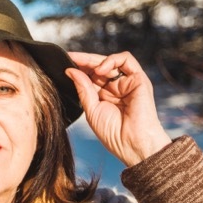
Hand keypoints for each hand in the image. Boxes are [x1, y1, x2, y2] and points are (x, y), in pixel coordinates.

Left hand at [66, 51, 171, 167]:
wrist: (132, 144)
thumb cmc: (113, 133)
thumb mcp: (91, 109)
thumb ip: (83, 88)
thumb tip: (70, 70)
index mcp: (104, 95)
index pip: (90, 76)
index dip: (79, 69)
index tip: (63, 64)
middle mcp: (117, 87)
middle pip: (99, 67)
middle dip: (84, 61)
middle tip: (70, 58)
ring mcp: (128, 82)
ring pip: (111, 61)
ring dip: (95, 61)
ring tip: (83, 65)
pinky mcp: (139, 79)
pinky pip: (126, 60)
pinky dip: (111, 60)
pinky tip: (100, 70)